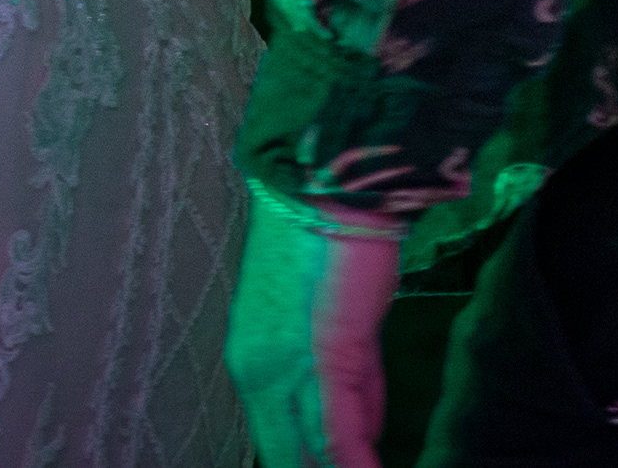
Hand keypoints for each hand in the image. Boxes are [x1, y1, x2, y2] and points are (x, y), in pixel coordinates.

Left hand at [226, 190, 401, 467]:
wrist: (329, 180)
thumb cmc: (336, 239)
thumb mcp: (338, 324)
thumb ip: (350, 379)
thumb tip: (364, 432)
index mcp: (253, 361)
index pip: (279, 444)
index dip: (308, 465)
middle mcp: (255, 373)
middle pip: (286, 458)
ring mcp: (282, 370)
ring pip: (308, 457)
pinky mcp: (322, 361)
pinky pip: (337, 438)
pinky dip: (358, 465)